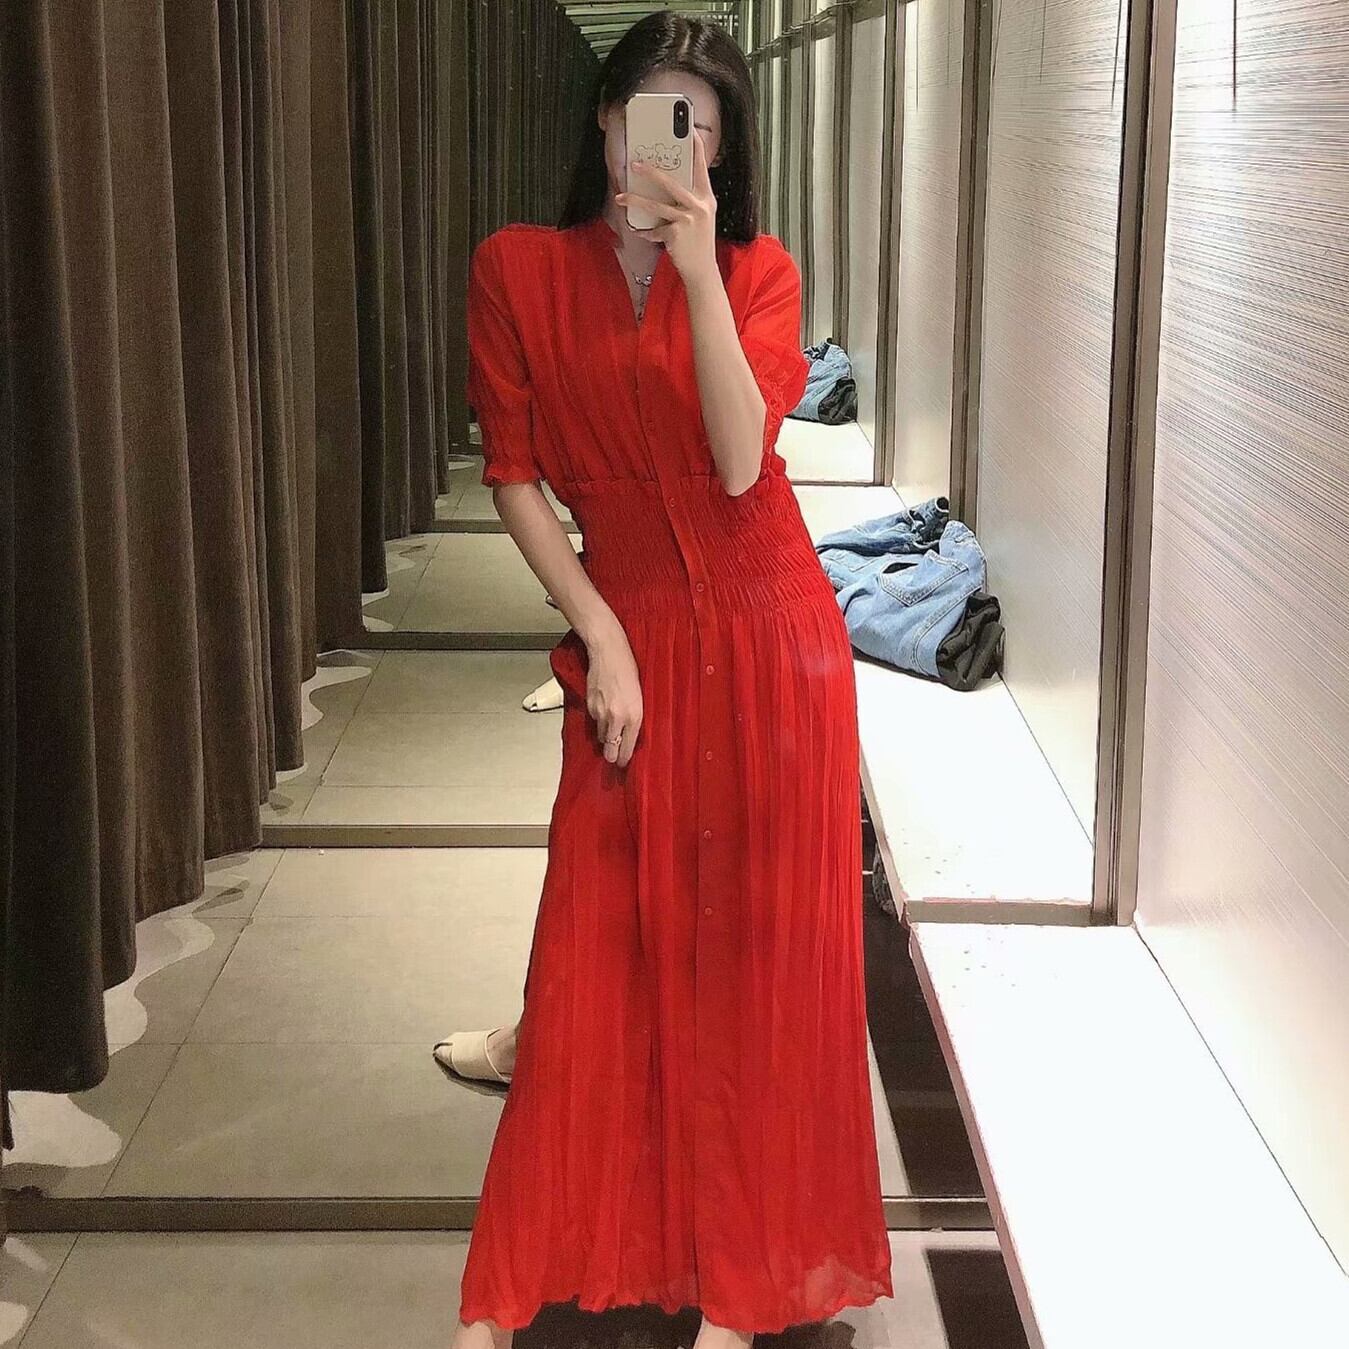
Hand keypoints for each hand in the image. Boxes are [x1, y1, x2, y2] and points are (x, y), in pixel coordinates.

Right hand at [584, 624, 643, 767]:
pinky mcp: (589, 705)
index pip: (627, 749)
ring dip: (605, 736)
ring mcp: (601, 712)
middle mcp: (617, 718)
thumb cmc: (628, 668)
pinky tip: (605, 710)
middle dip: (612, 755)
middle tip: (614, 756)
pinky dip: (598, 720)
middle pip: (610, 750)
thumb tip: (632, 734)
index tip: (623, 764)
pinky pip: (594, 721)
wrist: (609, 651)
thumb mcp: (641, 696)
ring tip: (611, 728)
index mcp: (634, 716)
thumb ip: (636, 717)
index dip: (624, 759)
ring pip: (601, 737)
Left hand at [615, 127, 717, 286]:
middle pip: (671, 182)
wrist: (702, 270)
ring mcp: (688, 219)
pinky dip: (645, 231)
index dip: (695, 146)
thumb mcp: (700, 217)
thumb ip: (688, 199)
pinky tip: (639, 231)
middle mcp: (700, 205)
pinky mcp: (676, 233)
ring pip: (656, 205)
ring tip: (621, 196)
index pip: (701, 166)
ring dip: (636, 200)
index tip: (688, 128)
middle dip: (651, 171)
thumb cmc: (698, 242)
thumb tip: (665, 184)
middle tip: (634, 163)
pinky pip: (654, 229)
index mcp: (706, 197)